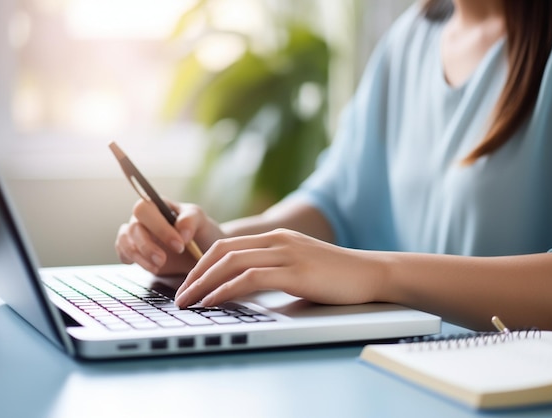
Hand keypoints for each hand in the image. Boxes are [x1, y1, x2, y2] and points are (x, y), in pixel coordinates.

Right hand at [115, 199, 223, 274]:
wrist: (200, 252)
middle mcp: (143, 218)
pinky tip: (151, 267)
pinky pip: (122, 252)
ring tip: (158, 267)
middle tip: (163, 260)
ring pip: (124, 241)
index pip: (145, 209)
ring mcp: (137, 235)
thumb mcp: (201, 221)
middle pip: (133, 227)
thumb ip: (190, 221)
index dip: (159, 227)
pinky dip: (132, 260)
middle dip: (147, 246)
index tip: (179, 245)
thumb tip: (180, 232)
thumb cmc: (199, 231)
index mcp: (157, 205)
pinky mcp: (134, 251)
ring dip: (139, 256)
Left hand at [174, 228, 380, 307]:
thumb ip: (274, 269)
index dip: (202, 264)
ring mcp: (286, 253)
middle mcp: (277, 240)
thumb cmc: (337, 275)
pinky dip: (225, 289)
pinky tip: (213, 301)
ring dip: (203, 283)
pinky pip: (250, 278)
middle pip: (222, 251)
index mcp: (276, 237)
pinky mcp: (295, 271)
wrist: (372, 273)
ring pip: (231, 263)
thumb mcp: (300, 264)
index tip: (189, 284)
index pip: (227, 245)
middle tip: (180, 295)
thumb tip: (245, 287)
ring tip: (188, 301)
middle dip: (195, 274)